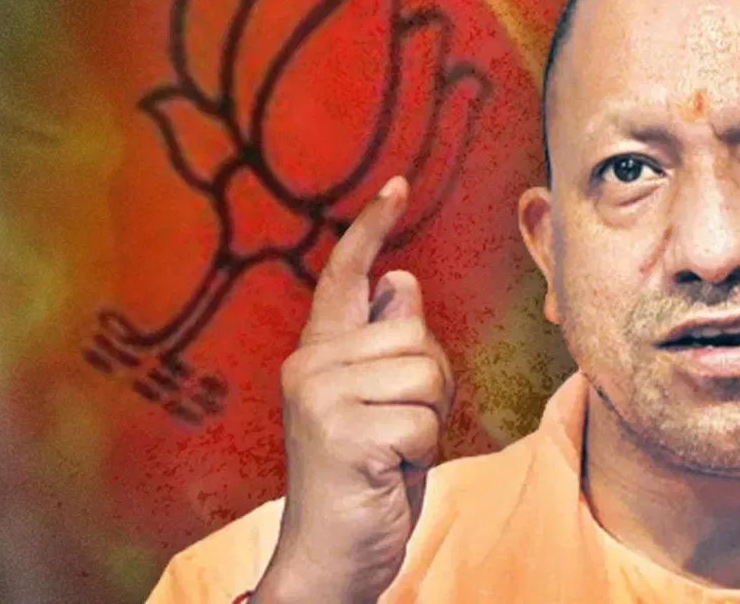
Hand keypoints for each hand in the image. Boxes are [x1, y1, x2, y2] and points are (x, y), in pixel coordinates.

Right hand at [252, 177, 454, 603]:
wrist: (331, 556)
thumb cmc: (365, 477)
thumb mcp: (378, 402)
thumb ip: (383, 345)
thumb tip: (402, 280)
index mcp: (318, 353)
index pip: (344, 276)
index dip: (371, 228)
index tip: (398, 184)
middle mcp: (309, 366)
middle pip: (413, 334)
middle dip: (431, 383)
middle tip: (402, 427)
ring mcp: (319, 399)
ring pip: (424, 374)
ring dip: (428, 420)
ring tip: (394, 450)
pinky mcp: (340, 435)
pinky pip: (423, 421)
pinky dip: (422, 453)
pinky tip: (389, 472)